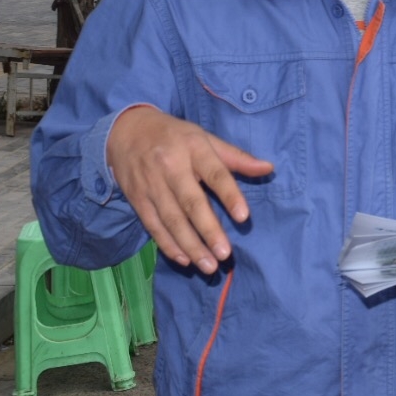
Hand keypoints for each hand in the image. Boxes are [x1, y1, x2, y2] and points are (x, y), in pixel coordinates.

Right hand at [106, 104, 274, 274]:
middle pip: (191, 203)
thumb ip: (236, 157)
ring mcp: (151, 184)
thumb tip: (268, 168)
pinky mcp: (137, 199)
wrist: (126, 130)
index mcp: (194, 148)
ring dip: (190, 245)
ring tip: (208, 265)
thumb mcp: (206, 138)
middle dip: (208, 231)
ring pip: (171, 220)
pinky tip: (184, 260)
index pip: (215, 174)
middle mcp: (171, 167)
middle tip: (224, 254)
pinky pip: (153, 225)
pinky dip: (168, 245)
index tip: (244, 217)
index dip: (230, 195)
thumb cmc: (175, 136)